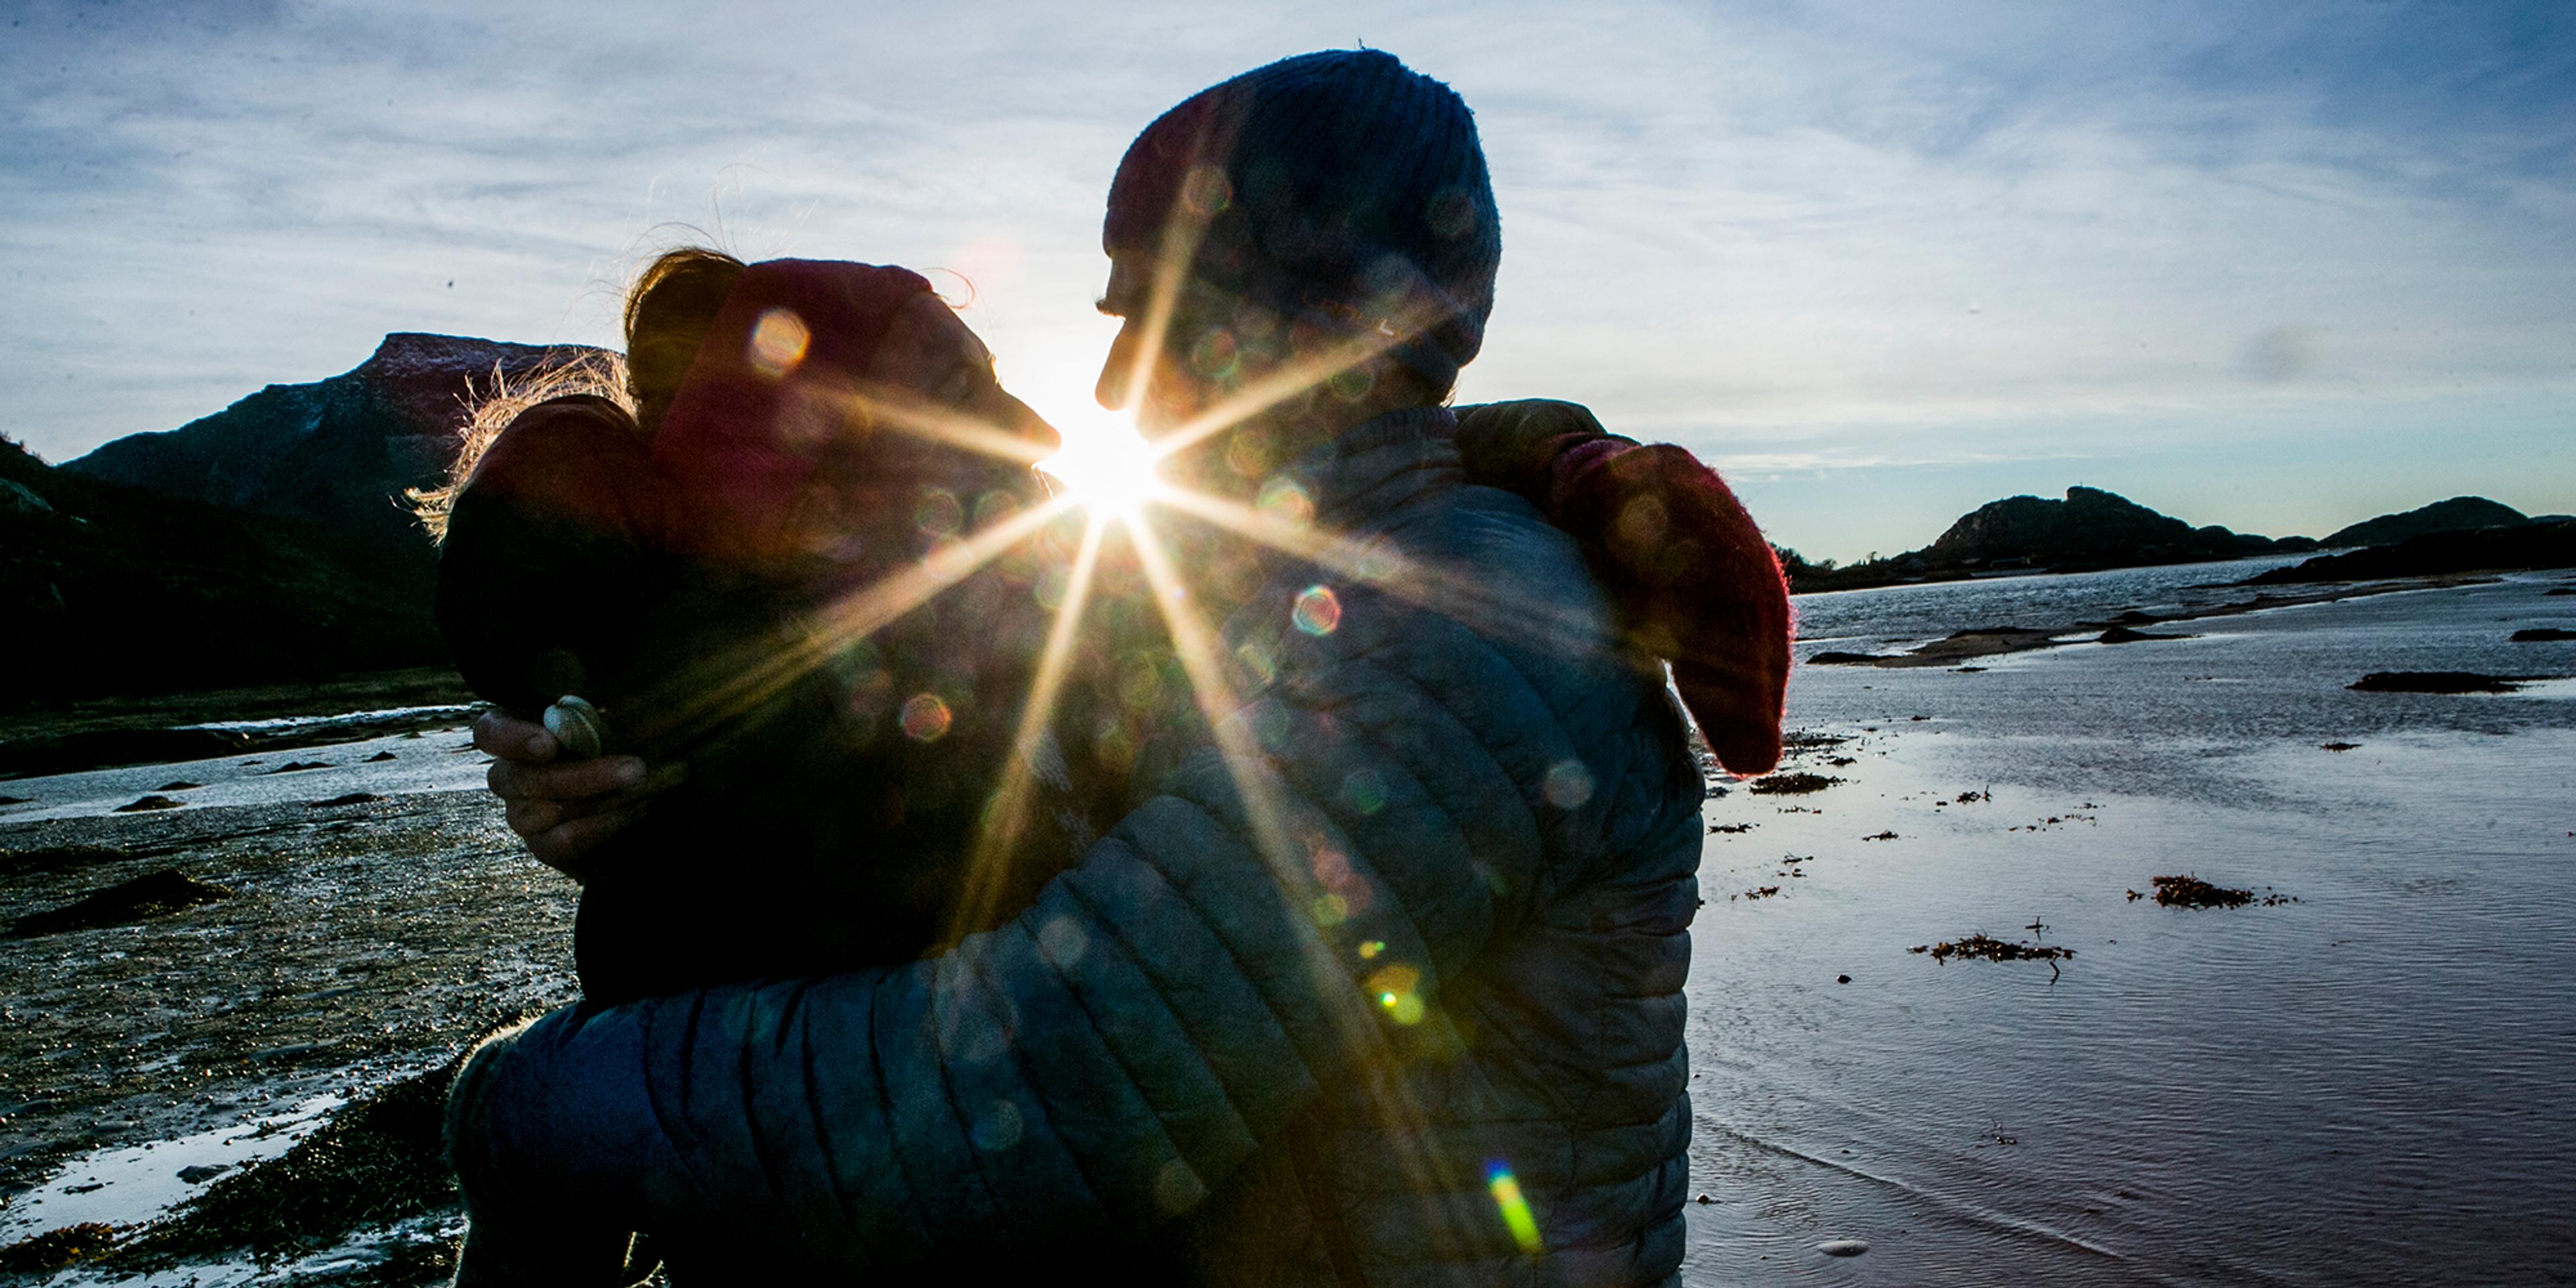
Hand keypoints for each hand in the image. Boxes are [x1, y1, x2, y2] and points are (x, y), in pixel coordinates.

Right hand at [472, 709, 672, 880]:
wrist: (645, 789)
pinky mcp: (544, 846)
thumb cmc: (626, 738)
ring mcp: (522, 813)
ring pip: (535, 814)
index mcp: (519, 731)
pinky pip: (557, 843)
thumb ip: (597, 708)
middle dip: (579, 776)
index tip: (550, 745)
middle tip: (635, 768)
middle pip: (516, 779)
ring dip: (594, 800)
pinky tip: (630, 812)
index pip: (489, 732)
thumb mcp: (616, 713)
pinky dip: (596, 828)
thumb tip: (604, 690)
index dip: (511, 739)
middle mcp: (511, 774)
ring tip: (639, 786)